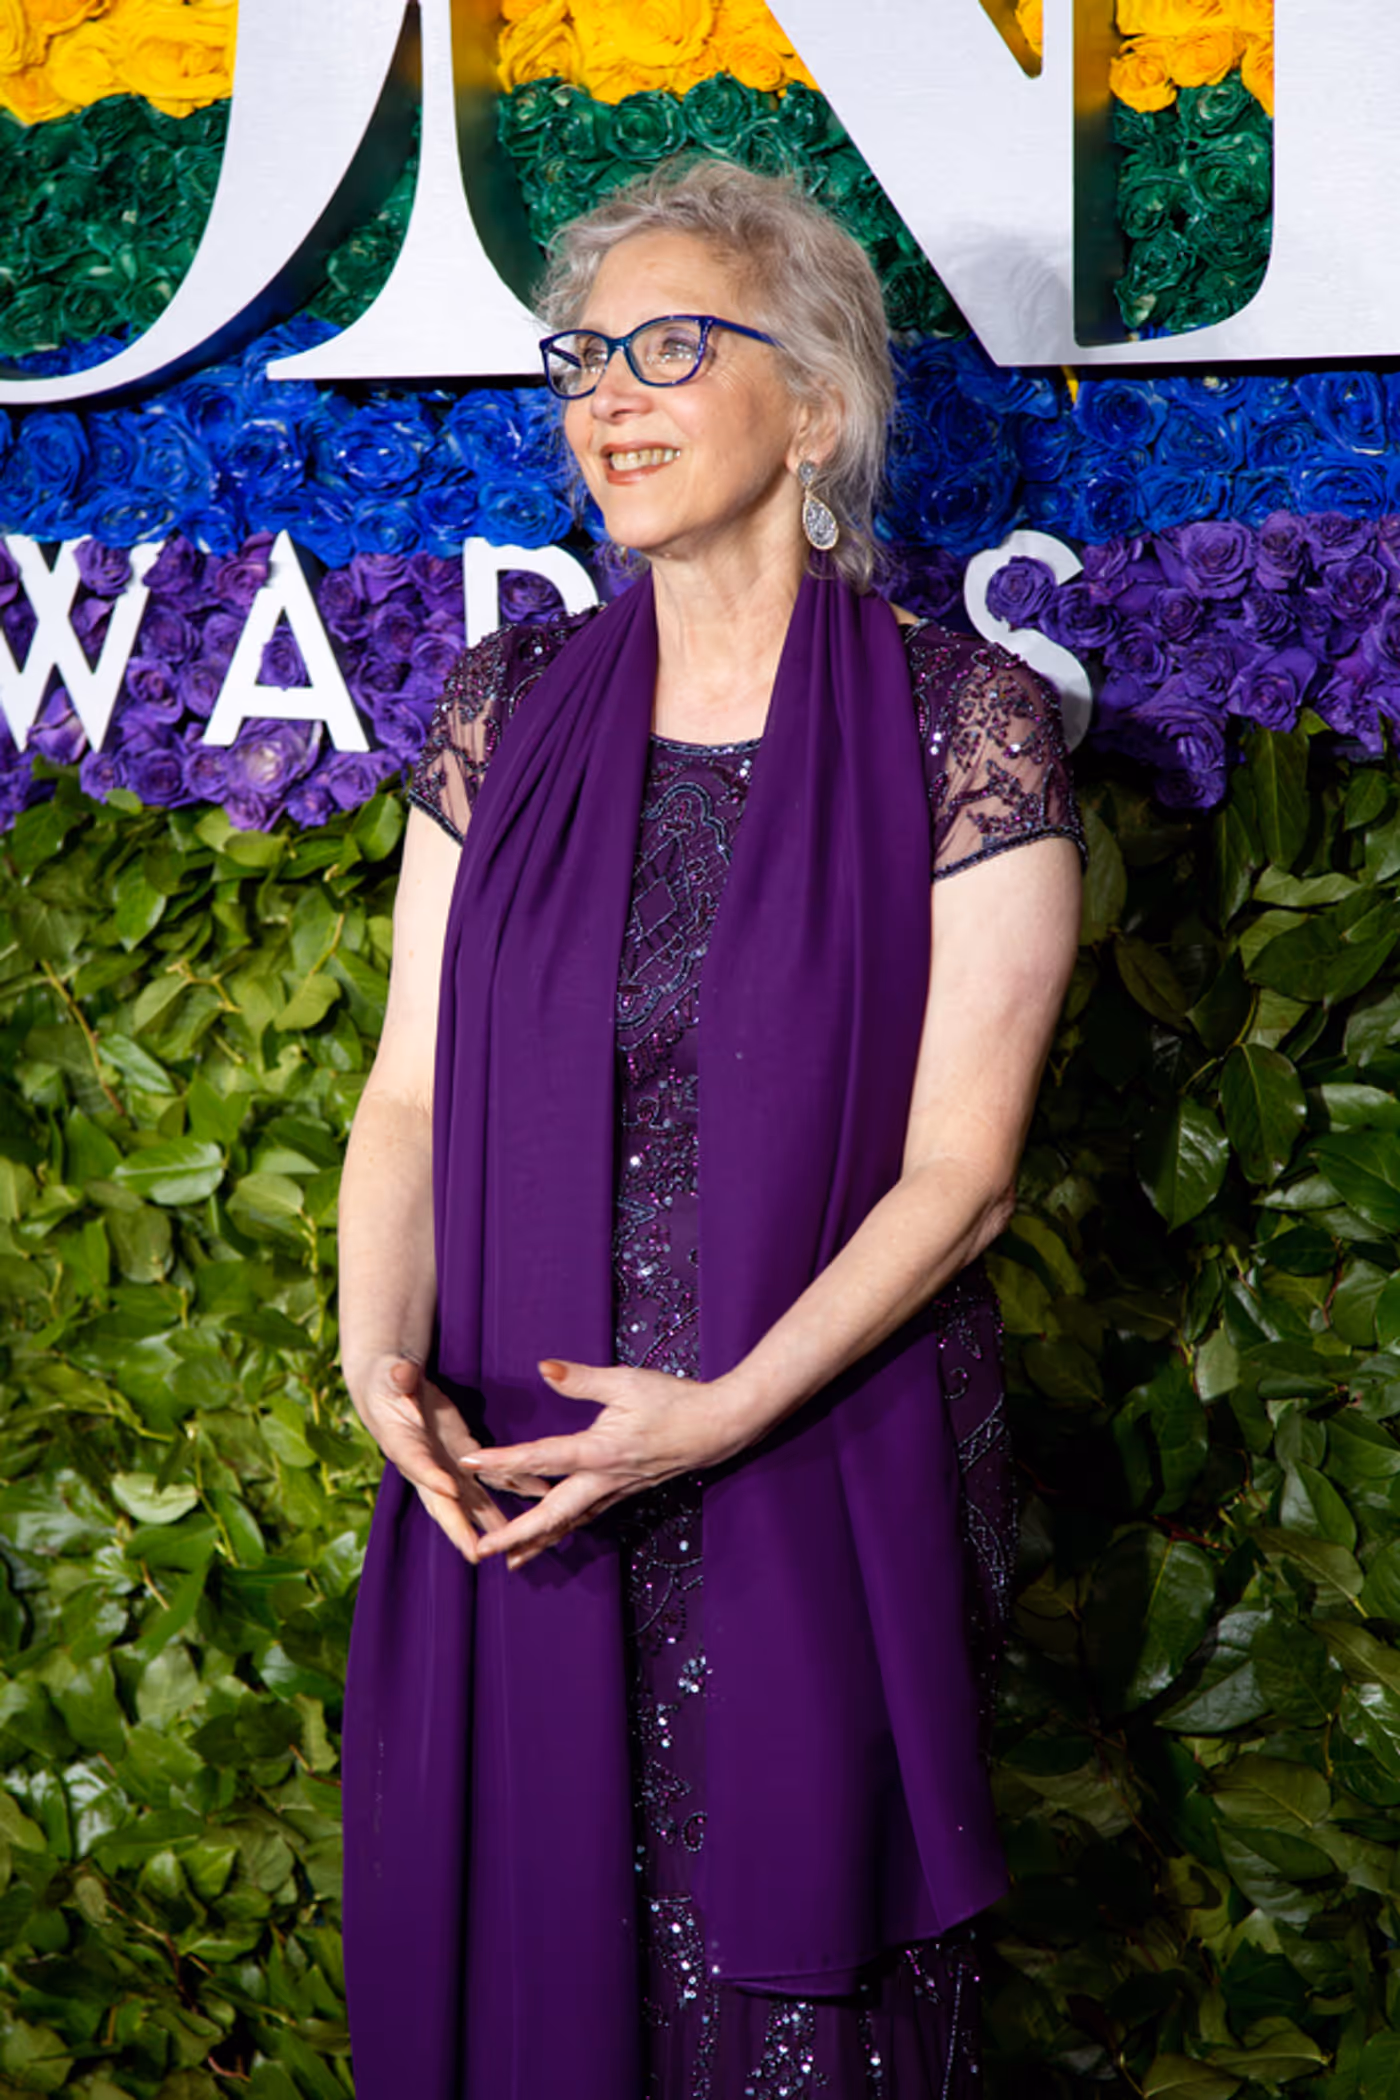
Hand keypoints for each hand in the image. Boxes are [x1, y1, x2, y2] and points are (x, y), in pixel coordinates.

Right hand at [351, 1355, 548, 1564]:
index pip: (415, 1462)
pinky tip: (538, 1494)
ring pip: (469, 1499)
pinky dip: (513, 1486)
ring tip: (514, 1546)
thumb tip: (402, 1374)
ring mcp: (446, 1462)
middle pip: (441, 1500)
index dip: (431, 1477)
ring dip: (490, 1521)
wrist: (391, 1385)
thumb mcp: (389, 1374)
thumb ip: (397, 1377)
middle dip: (459, 1527)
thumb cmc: (386, 1378)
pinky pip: (490, 1476)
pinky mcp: (464, 1454)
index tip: (449, 1491)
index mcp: (401, 1442)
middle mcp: (424, 1463)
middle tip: (477, 1553)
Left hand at [465, 1358, 751, 1570]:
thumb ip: (581, 1379)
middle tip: (480, 1550)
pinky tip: (552, 1535)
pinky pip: (588, 1516)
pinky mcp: (626, 1492)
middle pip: (553, 1514)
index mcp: (601, 1450)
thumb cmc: (673, 1399)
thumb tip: (543, 1369)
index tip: (469, 1463)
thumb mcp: (626, 1382)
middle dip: (516, 1535)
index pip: (542, 1457)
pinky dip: (565, 1529)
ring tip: (509, 1560)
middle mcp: (605, 1479)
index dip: (502, 1460)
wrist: (719, 1426)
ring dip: (539, 1541)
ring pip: (571, 1522)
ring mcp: (617, 1491)